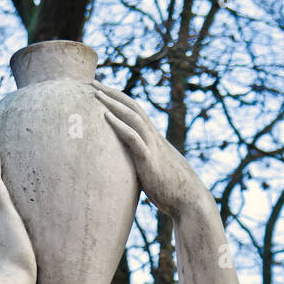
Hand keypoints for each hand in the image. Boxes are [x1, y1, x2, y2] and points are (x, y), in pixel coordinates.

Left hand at [93, 82, 203, 217]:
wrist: (189, 201)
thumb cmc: (172, 191)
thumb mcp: (154, 174)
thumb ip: (143, 167)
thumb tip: (131, 171)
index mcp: (153, 139)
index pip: (135, 112)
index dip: (119, 99)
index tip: (103, 91)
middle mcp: (153, 137)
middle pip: (132, 107)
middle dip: (113, 93)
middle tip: (93, 81)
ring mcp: (152, 147)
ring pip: (132, 117)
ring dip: (113, 103)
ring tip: (96, 93)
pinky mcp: (149, 161)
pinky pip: (133, 138)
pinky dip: (119, 125)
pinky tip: (105, 116)